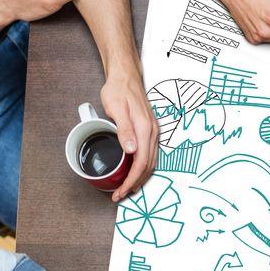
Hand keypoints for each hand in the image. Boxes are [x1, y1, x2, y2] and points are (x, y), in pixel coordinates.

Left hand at [100, 71, 158, 201]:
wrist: (126, 75)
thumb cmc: (119, 89)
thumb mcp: (116, 108)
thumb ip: (124, 130)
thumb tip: (131, 150)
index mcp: (144, 128)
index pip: (141, 162)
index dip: (131, 180)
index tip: (121, 191)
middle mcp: (152, 132)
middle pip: (148, 166)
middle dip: (135, 183)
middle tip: (120, 195)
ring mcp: (152, 131)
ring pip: (150, 162)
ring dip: (139, 177)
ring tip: (127, 188)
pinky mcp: (149, 130)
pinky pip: (149, 154)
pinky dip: (142, 167)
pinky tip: (134, 171)